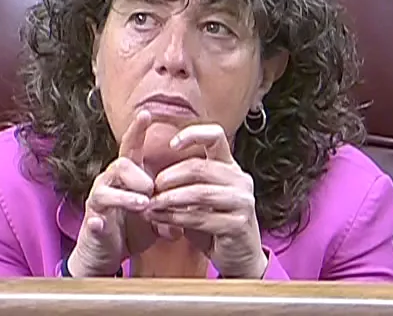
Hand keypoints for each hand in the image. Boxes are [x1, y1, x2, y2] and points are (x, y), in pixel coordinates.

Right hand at [67, 109, 159, 276]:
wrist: (106, 255)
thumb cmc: (131, 227)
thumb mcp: (157, 212)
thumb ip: (174, 202)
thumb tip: (196, 199)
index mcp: (127, 176)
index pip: (131, 148)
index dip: (137, 130)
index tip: (146, 113)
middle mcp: (110, 184)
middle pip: (119, 165)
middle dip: (136, 173)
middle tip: (151, 187)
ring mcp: (98, 205)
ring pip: (104, 190)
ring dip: (124, 196)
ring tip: (142, 204)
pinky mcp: (92, 226)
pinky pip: (92, 220)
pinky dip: (98, 222)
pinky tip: (101, 223)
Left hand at [144, 123, 267, 279]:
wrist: (240, 257)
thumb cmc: (215, 225)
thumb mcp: (201, 200)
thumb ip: (185, 186)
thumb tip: (151, 179)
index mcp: (231, 167)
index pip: (216, 137)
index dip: (194, 135)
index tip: (171, 143)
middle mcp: (241, 179)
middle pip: (200, 168)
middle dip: (169, 177)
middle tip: (150, 189)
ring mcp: (242, 201)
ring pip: (199, 193)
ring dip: (169, 199)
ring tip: (150, 205)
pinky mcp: (238, 223)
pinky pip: (200, 217)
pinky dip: (175, 218)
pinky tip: (160, 220)